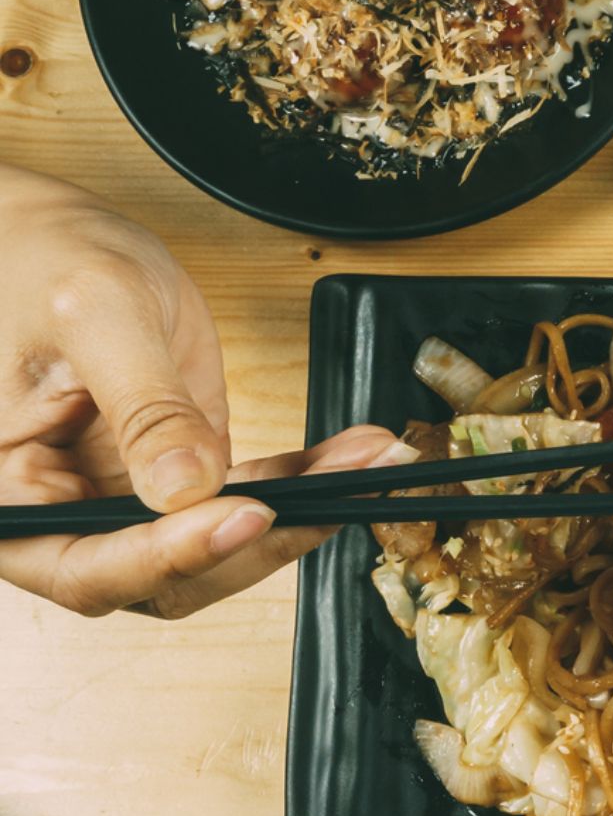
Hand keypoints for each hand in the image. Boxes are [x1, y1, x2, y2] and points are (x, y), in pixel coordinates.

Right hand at [0, 168, 410, 617]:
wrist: (53, 239)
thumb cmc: (39, 260)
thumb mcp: (92, 315)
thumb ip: (140, 406)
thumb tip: (184, 488)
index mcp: (6, 498)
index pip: (85, 567)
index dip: (170, 557)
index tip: (248, 517)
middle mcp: (61, 518)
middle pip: (165, 576)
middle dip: (262, 539)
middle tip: (341, 489)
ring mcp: (123, 503)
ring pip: (221, 546)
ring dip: (304, 510)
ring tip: (373, 461)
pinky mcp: (179, 479)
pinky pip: (247, 497)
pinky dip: (305, 481)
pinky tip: (357, 454)